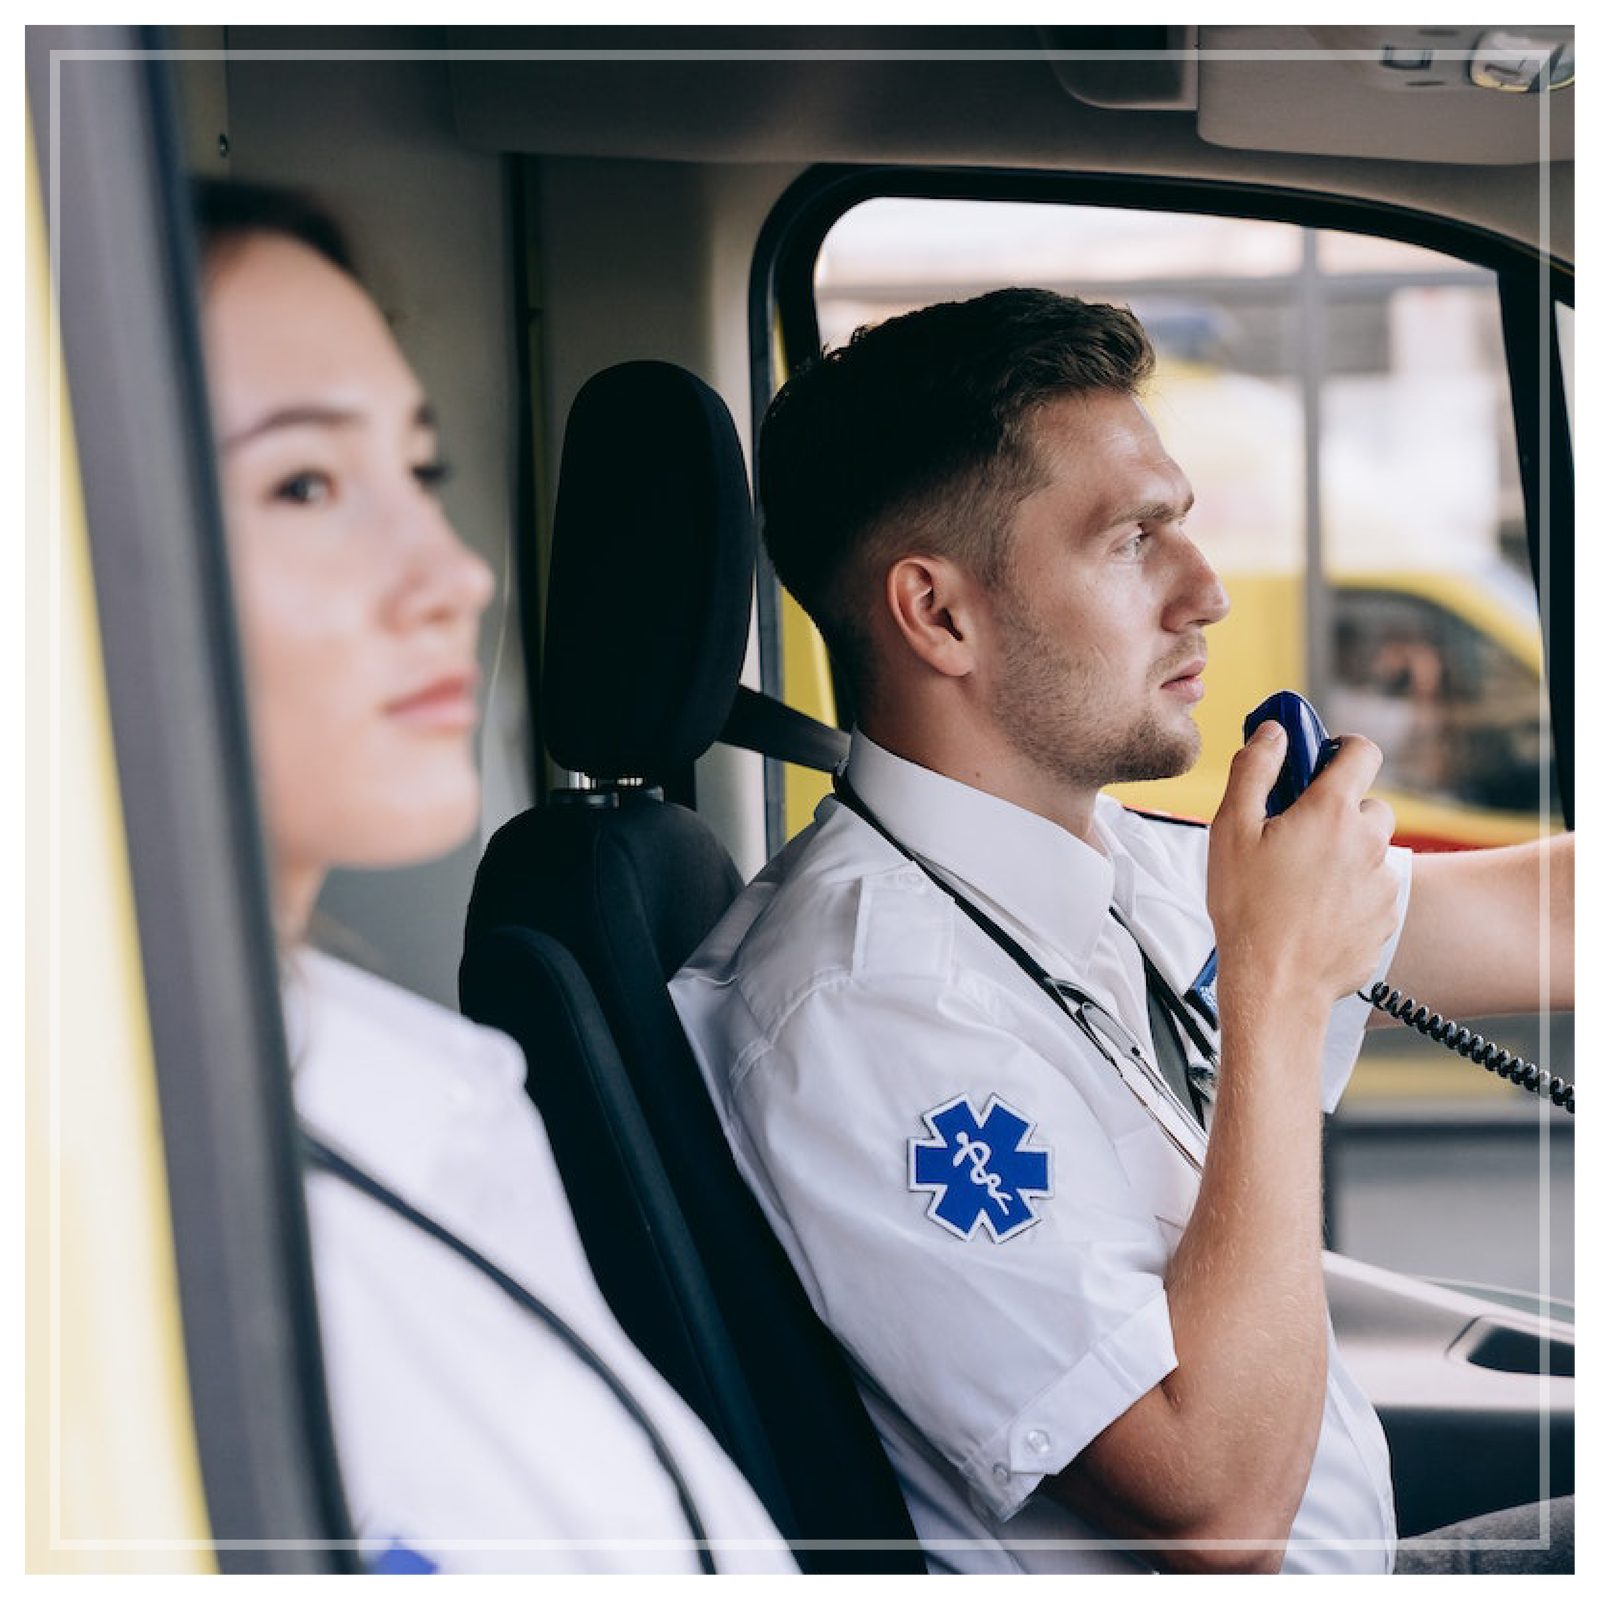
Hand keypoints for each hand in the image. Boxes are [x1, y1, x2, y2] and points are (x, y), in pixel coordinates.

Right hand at [1208, 722, 1399, 1012]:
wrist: (1274, 985)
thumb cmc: (1247, 910)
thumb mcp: (1230, 830)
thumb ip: (1254, 770)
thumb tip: (1273, 733)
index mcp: (1331, 812)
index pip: (1361, 751)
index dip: (1339, 748)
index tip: (1317, 760)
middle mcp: (1368, 842)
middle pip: (1367, 803)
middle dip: (1336, 810)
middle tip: (1294, 833)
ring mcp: (1382, 882)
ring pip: (1370, 849)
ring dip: (1344, 853)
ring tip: (1300, 881)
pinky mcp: (1386, 916)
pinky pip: (1373, 888)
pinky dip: (1351, 891)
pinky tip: (1314, 909)